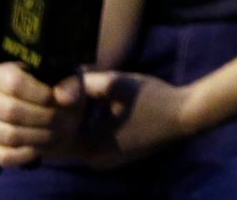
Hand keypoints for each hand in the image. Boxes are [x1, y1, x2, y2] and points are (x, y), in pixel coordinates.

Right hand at [0, 62, 83, 167]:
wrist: (60, 118)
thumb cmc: (61, 93)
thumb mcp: (71, 82)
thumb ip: (71, 86)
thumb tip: (65, 98)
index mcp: (1, 74)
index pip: (14, 83)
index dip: (40, 94)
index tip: (57, 100)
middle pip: (10, 111)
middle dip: (43, 117)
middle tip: (63, 119)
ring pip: (9, 135)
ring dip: (40, 136)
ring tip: (57, 132)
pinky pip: (5, 156)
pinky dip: (29, 153)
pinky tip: (43, 146)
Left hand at [67, 70, 210, 167]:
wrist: (186, 115)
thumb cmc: (154, 99)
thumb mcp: (118, 85)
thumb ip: (88, 82)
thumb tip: (64, 77)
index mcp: (92, 146)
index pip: (54, 138)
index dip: (50, 118)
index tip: (54, 98)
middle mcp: (96, 160)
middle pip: (63, 144)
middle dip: (58, 124)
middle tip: (59, 101)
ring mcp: (108, 160)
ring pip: (77, 145)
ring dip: (72, 128)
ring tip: (73, 105)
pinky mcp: (118, 156)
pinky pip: (91, 146)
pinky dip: (85, 132)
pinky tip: (90, 114)